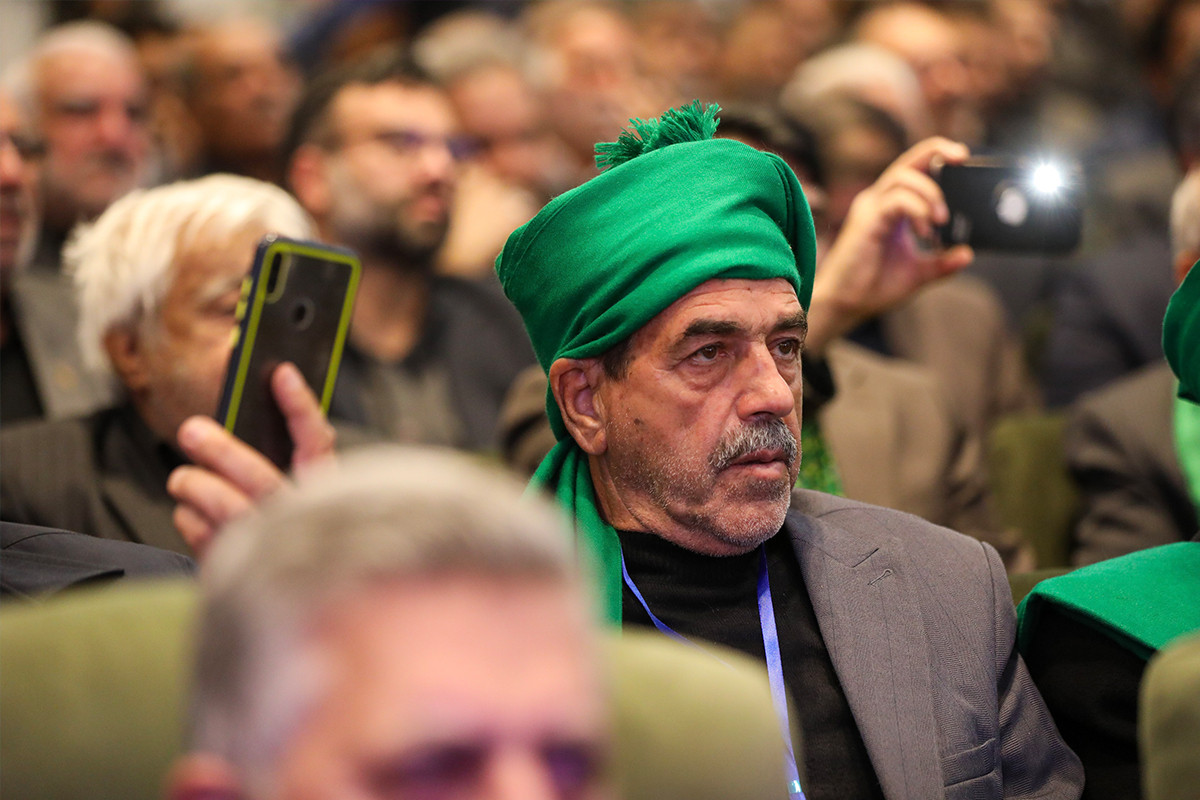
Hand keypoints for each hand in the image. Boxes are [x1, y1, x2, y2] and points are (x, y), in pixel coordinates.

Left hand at [166, 363, 335, 559]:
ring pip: (227, 508)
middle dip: (223, 450)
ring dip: (197, 485)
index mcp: (322, 492)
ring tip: (181, 478)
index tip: (280, 373)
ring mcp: (272, 549)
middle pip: (262, 478)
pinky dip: (189, 520)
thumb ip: (274, 455)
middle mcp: (303, 520)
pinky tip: (189, 513)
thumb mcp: (286, 485)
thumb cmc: (278, 527)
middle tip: (192, 430)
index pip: (318, 443)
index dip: (300, 407)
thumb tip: (233, 414)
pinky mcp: (238, 570)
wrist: (269, 593)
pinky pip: (202, 536)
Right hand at [805, 137, 973, 355]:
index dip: (938, 156)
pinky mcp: (867, 220)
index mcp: (890, 206)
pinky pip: (896, 199)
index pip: (915, 168)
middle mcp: (878, 200)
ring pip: (904, 176)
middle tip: (963, 159)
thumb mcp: (918, 273)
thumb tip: (967, 253)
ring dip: (930, 192)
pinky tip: (925, 230)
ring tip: (941, 220)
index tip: (963, 159)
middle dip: (938, 150)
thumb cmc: (873, 287)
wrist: (845, 306)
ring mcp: (871, 208)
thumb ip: (942, 262)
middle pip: (909, 160)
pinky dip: (917, 209)